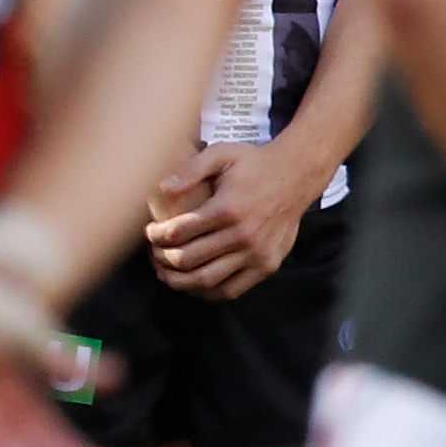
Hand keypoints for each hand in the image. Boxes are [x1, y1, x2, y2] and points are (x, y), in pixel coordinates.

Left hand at [146, 137, 325, 301]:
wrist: (297, 176)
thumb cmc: (254, 164)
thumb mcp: (222, 154)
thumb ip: (190, 169)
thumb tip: (162, 188)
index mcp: (227, 209)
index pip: (179, 232)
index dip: (156, 236)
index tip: (149, 233)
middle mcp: (242, 235)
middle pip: (188, 259)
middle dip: (162, 259)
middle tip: (153, 254)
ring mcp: (257, 254)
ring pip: (207, 281)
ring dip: (179, 281)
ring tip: (166, 273)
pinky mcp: (267, 265)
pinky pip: (232, 290)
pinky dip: (208, 292)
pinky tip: (193, 283)